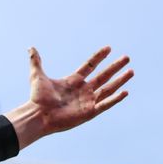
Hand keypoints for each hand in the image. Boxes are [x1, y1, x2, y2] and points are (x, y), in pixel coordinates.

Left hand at [6, 46, 132, 147]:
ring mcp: (87, 101)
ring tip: (131, 71)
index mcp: (73, 80)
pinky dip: (115, 99)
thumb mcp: (37, 76)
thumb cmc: (37, 98)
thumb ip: (36, 61)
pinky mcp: (89, 112)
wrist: (38, 115)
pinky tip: (125, 92)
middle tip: (127, 57)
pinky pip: (105, 104)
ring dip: (120, 80)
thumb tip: (31, 47)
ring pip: (108, 88)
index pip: (90, 66)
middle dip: (115, 67)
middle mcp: (83, 90)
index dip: (98, 57)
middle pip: (103, 76)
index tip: (108, 48)